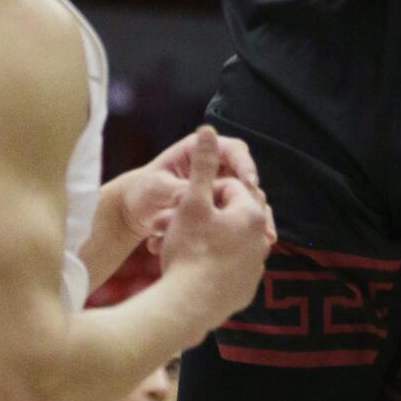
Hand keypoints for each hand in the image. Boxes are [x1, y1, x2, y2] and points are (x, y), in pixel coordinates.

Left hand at [128, 128, 275, 254]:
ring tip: (266, 238)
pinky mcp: (219, 209)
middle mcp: (214, 167)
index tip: (249, 184)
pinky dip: (247, 232)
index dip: (245, 164)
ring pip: (246, 200)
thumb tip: (192, 195)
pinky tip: (256, 250)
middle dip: (256, 198)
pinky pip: (238, 218)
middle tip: (264, 218)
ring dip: (255, 219)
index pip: (233, 150)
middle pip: (246, 177)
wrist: (135, 211)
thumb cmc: (143, 191)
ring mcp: (218, 188)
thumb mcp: (157, 188)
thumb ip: (177, 189)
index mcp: (200, 151)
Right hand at [159, 126, 273, 332]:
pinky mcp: (245, 291)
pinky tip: (194, 269)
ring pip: (228, 242)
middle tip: (178, 227)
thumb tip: (208, 128)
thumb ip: (203, 164)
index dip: (202, 194)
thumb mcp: (192, 201)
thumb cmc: (188, 250)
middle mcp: (261, 241)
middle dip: (204, 217)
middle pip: (229, 215)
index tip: (184, 207)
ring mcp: (255, 269)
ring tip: (182, 249)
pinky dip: (214, 264)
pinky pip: (229, 268)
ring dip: (207, 240)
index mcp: (252, 214)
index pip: (228, 189)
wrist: (185, 308)